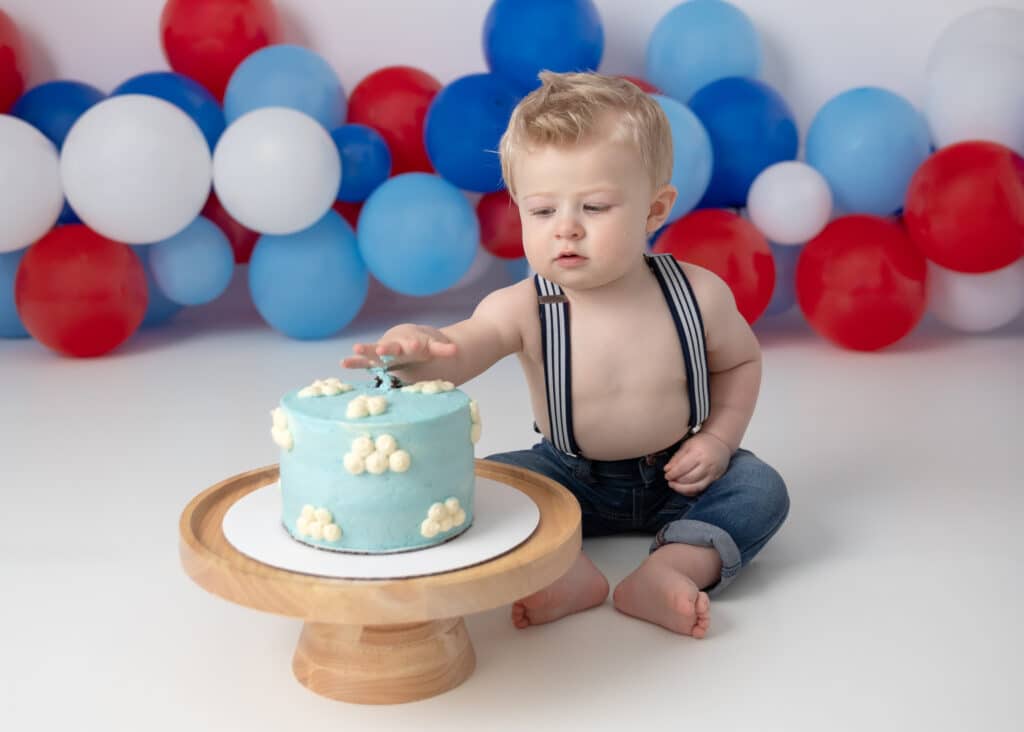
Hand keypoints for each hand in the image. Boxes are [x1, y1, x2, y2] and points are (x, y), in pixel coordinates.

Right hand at [340, 325, 456, 369]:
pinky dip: (355, 361)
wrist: (412, 339)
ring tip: (356, 348)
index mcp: (412, 343)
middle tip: (383, 348)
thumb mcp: (434, 347)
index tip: (415, 345)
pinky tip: (344, 363)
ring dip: (366, 350)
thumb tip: (456, 350)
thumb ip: (443, 349)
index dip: (414, 345)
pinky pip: (364, 361)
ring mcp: (384, 351)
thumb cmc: (425, 346)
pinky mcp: (376, 359)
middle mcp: (396, 346)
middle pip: (393, 346)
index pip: (413, 343)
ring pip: (374, 351)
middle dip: (388, 348)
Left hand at [664, 432, 731, 495]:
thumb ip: (677, 458)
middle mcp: (706, 464)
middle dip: (677, 482)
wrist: (721, 443)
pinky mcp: (715, 479)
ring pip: (696, 487)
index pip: (682, 468)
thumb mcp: (687, 445)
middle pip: (689, 479)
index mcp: (698, 453)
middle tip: (669, 481)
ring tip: (674, 486)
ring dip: (683, 489)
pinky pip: (702, 489)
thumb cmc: (701, 443)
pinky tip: (684, 489)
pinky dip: (691, 492)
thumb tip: (667, 469)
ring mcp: (712, 473)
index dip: (673, 474)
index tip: (666, 475)